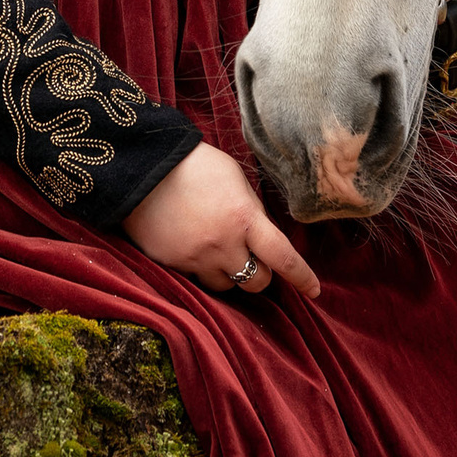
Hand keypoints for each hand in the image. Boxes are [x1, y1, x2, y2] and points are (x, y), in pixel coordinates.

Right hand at [123, 144, 318, 297]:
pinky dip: (202, 268)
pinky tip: (193, 244)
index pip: (283, 258)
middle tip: (251, 255)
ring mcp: (196, 259)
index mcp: (244, 218)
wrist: (142, 168)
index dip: (302, 277)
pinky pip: (197, 279)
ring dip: (229, 273)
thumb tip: (263, 235)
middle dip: (260, 272)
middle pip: (257, 282)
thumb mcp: (235, 179)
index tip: (314, 290)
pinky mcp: (173, 265)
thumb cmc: (194, 165)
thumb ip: (252, 210)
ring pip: (226, 286)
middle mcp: (224, 245)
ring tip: (216, 247)